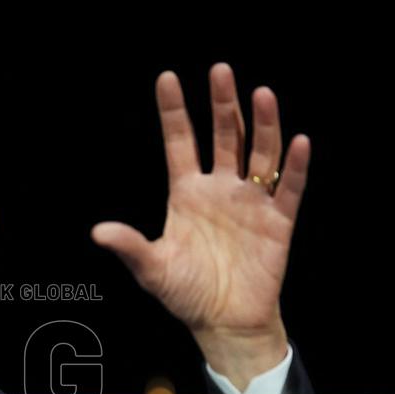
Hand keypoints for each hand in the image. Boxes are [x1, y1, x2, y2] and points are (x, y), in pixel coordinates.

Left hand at [91, 63, 309, 389]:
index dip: (174, 112)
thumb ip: (130, 246)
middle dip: (222, 104)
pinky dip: (294, 167)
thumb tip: (98, 232)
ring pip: (259, 154)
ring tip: (261, 94)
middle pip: (224, 137)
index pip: (180, 143)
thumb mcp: (152, 269)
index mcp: (186, 194)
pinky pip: (289, 189)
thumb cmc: (186, 294)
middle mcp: (220, 190)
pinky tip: (297, 142)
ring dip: (263, 125)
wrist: (224, 322)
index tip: (167, 78)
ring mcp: (251, 203)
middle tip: (220, 70)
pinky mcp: (278, 222)